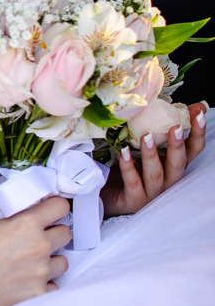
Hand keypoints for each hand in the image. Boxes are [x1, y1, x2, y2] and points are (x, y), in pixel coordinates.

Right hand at [0, 196, 71, 305]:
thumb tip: (2, 207)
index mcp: (26, 224)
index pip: (60, 207)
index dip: (56, 206)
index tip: (51, 210)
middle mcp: (39, 247)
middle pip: (66, 234)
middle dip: (54, 232)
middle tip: (36, 237)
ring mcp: (42, 273)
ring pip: (62, 262)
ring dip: (50, 259)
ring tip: (30, 262)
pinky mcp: (39, 294)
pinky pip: (53, 285)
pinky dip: (43, 282)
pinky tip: (25, 280)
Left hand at [102, 101, 206, 216]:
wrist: (107, 196)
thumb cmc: (129, 168)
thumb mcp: (145, 146)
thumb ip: (158, 129)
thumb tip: (168, 105)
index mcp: (172, 166)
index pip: (192, 151)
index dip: (197, 134)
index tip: (199, 113)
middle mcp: (167, 181)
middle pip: (178, 164)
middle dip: (178, 145)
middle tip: (176, 127)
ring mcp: (151, 193)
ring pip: (156, 174)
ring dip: (152, 155)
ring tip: (146, 137)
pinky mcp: (133, 200)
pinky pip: (133, 182)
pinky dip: (129, 167)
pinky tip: (122, 153)